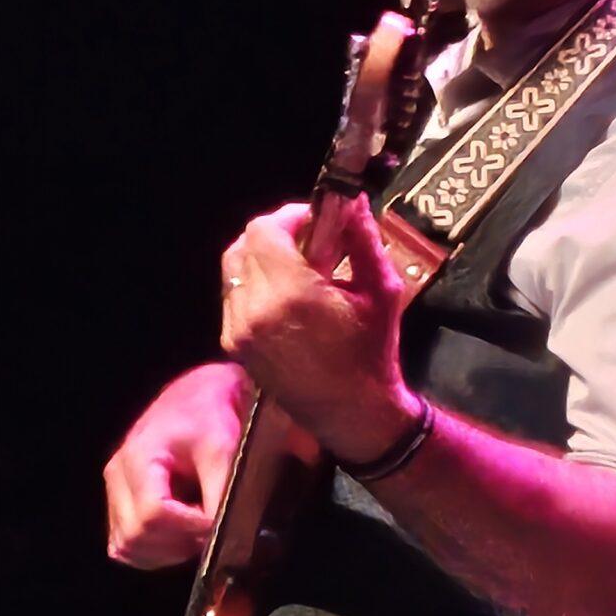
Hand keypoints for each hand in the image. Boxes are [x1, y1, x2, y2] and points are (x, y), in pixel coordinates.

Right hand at [103, 362, 249, 566]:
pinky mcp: (119, 504)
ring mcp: (114, 492)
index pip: (153, 514)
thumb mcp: (224, 446)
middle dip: (178, 542)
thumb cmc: (211, 416)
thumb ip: (221, 489)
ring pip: (126, 547)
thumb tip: (221, 532)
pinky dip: (153, 551)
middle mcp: (117, 477)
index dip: (189, 527)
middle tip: (211, 532)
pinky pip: (124, 545)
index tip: (218, 524)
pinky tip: (181, 537)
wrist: (197, 396)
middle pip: (135, 536)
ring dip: (165, 551)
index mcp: (138, 459)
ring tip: (198, 534)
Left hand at [219, 195, 418, 462]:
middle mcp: (255, 309)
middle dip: (274, 234)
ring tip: (297, 269)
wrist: (353, 411)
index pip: (265, 230)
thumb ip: (364, 241)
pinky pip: (235, 296)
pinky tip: (287, 297)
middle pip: (242, 245)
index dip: (289, 216)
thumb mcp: (381, 291)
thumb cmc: (373, 352)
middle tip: (308, 240)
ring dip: (261, 258)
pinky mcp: (234, 344)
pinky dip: (256, 284)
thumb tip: (352, 203)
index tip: (316, 219)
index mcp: (292, 294)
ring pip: (234, 269)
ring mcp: (239, 329)